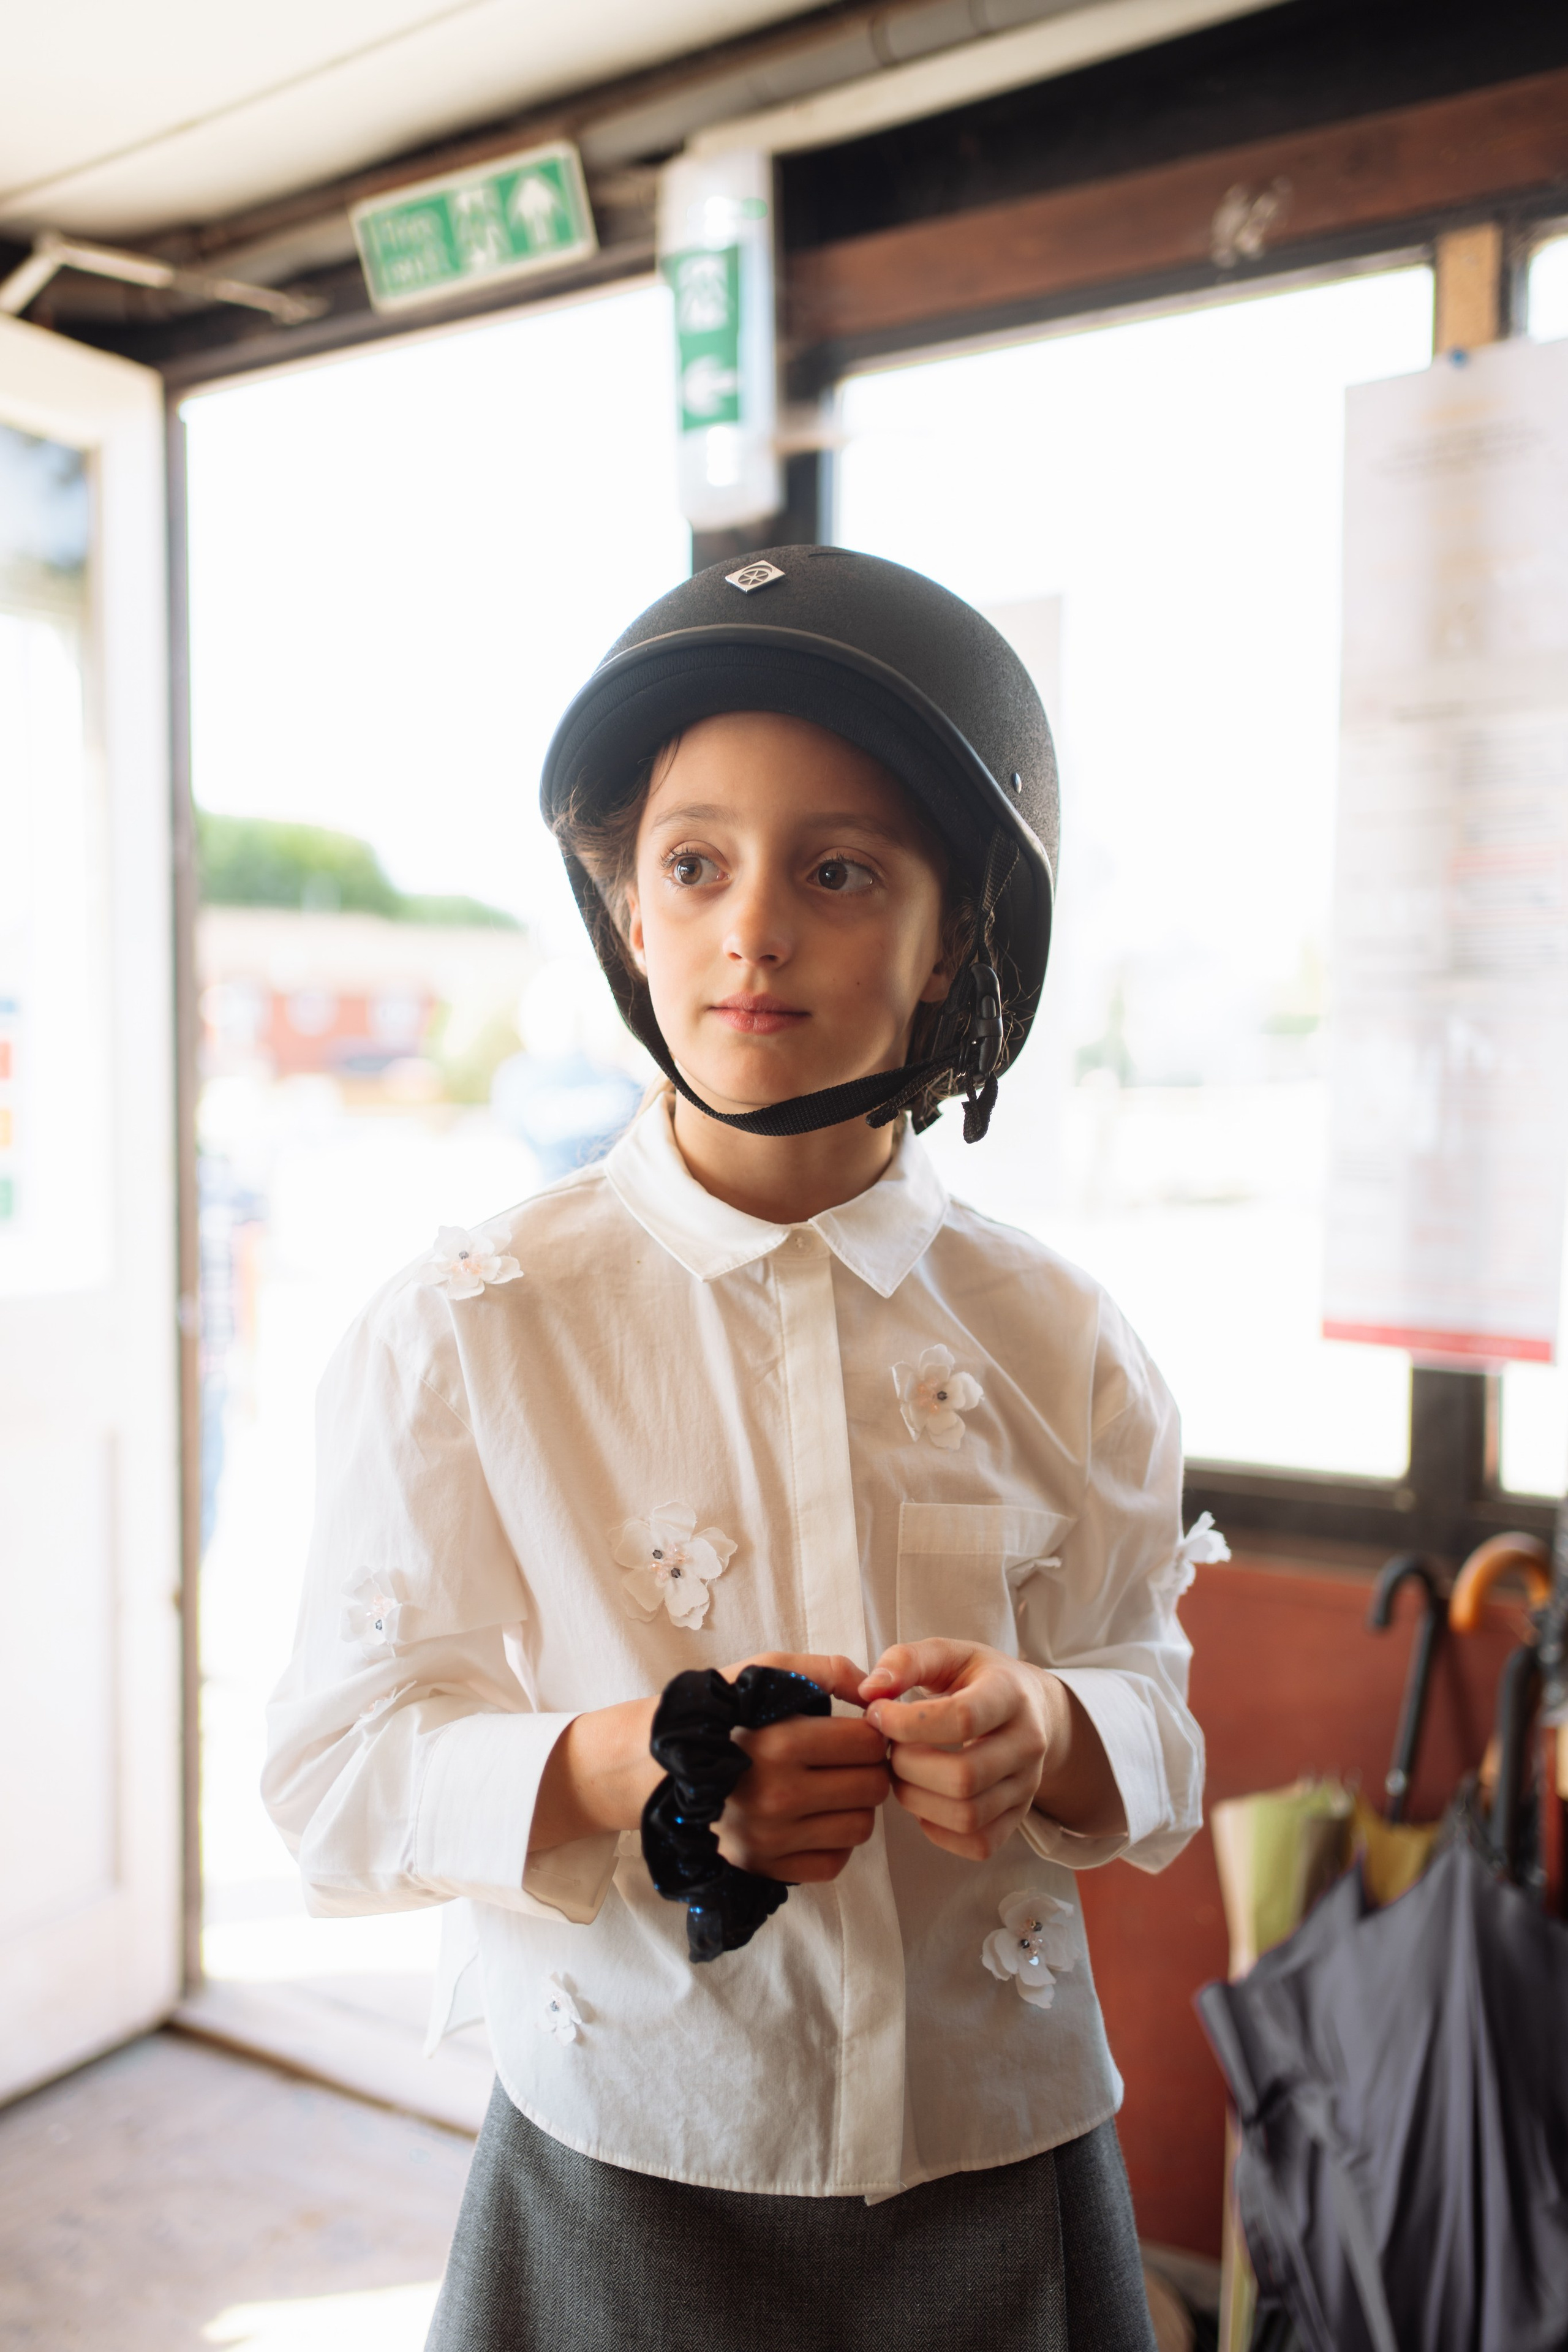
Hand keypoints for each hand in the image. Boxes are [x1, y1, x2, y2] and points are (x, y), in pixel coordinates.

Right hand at [529, 1651, 889, 1880]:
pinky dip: (832, 1842)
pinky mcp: (764, 1868)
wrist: (656, 1765)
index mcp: (778, 1744)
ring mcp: (769, 1840)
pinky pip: (834, 1863)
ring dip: (853, 1806)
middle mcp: (776, 1797)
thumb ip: (825, 1671)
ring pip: (860, 1828)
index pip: (867, 1742)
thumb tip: (877, 1690)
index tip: (856, 1727)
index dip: (869, 1730)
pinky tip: (812, 1817)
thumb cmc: (718, 1712)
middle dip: (868, 1768)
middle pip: (872, 1787)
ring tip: (830, 1785)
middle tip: (847, 1758)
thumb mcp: (763, 1671)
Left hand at [858, 1640, 1124, 1858]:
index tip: (877, 1713)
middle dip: (908, 1767)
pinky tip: (924, 1800)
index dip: (907, 1723)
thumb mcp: (948, 1654)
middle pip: (964, 1777)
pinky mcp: (1019, 1816)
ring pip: (968, 1816)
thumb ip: (906, 1662)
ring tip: (901, 1773)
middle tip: (889, 1750)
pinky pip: (979, 1843)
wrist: (1033, 1710)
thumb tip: (869, 1692)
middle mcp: (1028, 1743)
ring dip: (917, 1800)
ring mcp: (1027, 1785)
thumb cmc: (979, 1679)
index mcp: (1010, 1694)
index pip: (962, 1719)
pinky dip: (939, 1831)